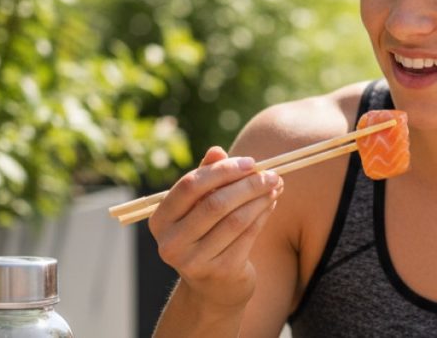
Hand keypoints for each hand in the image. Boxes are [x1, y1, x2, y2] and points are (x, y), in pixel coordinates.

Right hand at [148, 146, 283, 311]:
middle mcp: (171, 243)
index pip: (190, 186)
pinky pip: (247, 236)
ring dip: (260, 199)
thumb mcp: (199, 205)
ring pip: (235, 220)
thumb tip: (216, 150)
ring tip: (276, 186)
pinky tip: (272, 203)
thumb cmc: (206, 233)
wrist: (213, 286)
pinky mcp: (220, 272)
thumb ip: (206, 177)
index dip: (222, 171)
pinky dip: (263, 216)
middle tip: (272, 174)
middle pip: (215, 203)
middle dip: (248, 185)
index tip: (251, 162)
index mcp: (160, 220)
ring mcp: (194, 261)